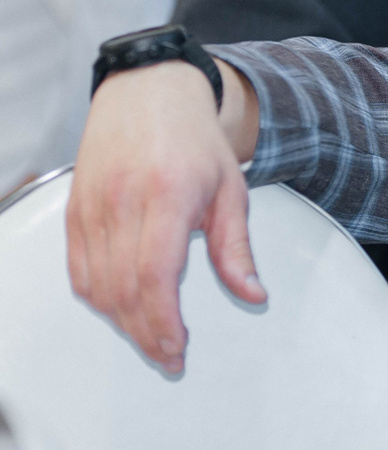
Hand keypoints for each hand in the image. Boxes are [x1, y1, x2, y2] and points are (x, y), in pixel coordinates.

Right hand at [66, 58, 263, 372]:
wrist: (147, 93)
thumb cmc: (192, 139)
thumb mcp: (232, 189)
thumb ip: (237, 248)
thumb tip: (252, 295)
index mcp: (168, 194)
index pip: (156, 274)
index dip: (163, 321)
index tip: (178, 348)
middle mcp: (123, 202)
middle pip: (123, 289)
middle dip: (145, 333)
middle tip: (169, 357)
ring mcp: (92, 207)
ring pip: (97, 286)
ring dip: (123, 321)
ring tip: (151, 337)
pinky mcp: (73, 213)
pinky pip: (78, 271)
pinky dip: (98, 298)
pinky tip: (123, 308)